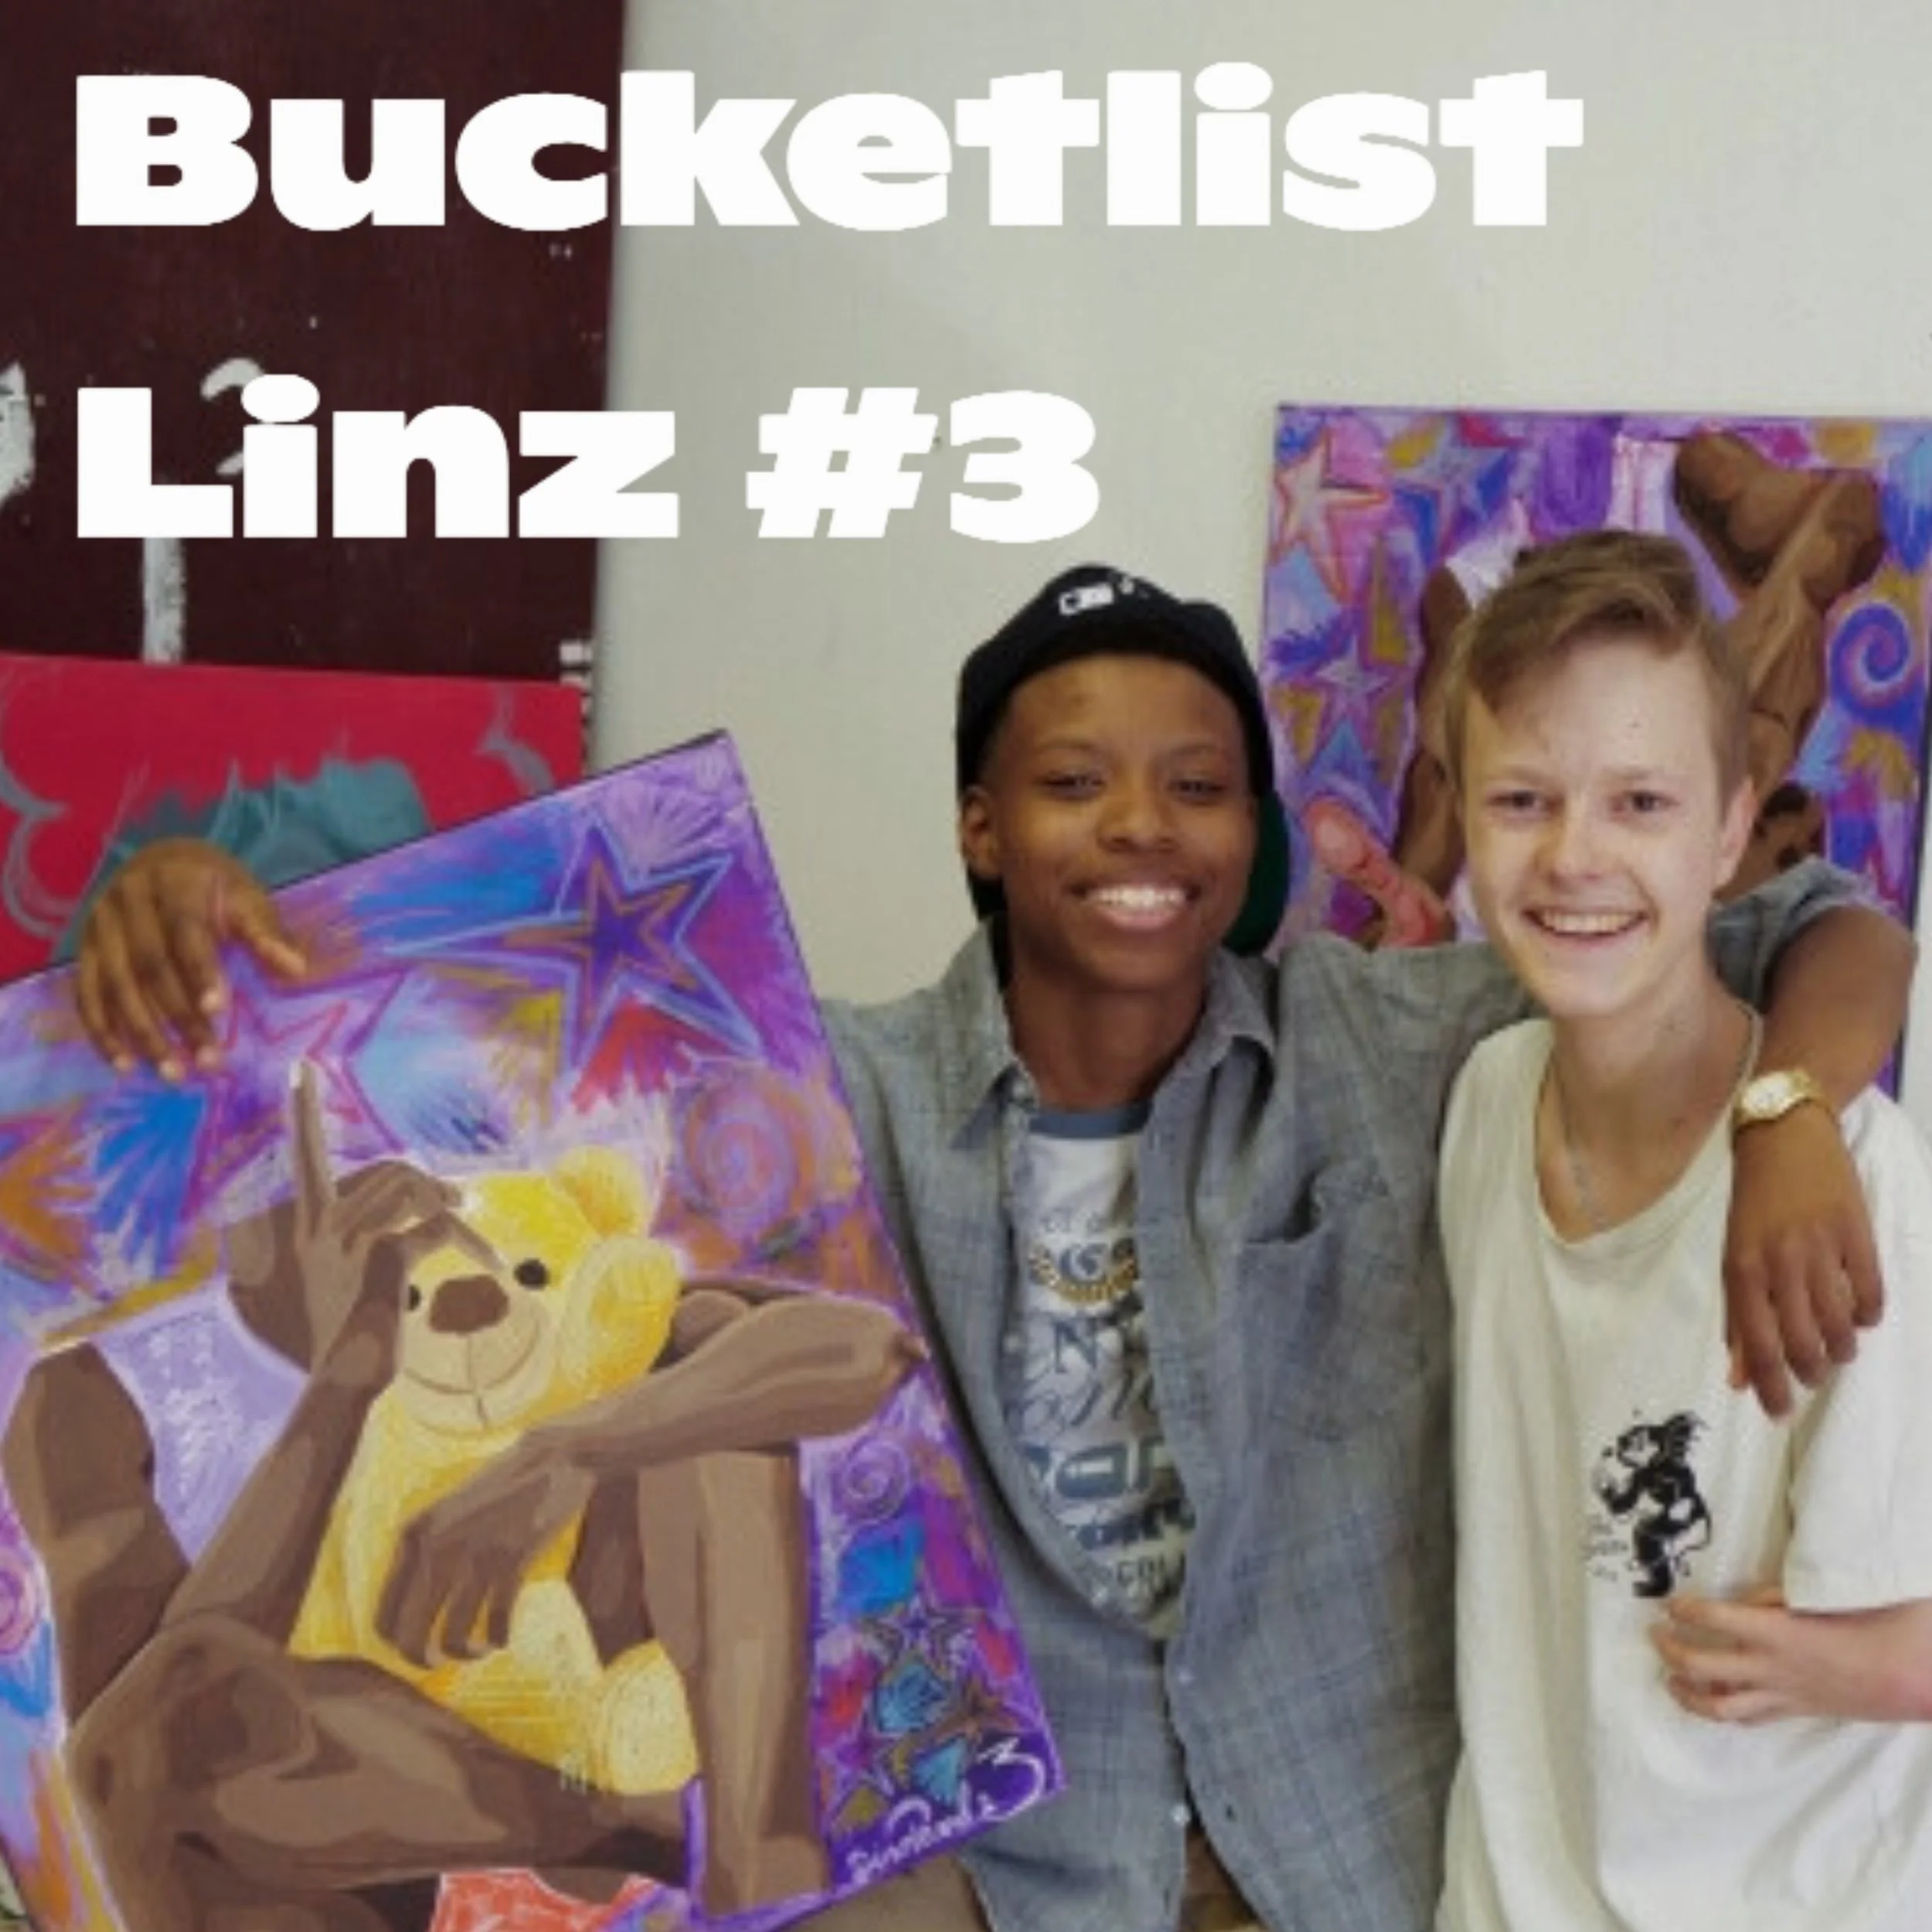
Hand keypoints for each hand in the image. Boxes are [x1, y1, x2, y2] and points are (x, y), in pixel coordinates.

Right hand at [76, 837, 305, 1075]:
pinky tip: (126, 1063)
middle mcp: (127, 901)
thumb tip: (296, 969)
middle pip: (150, 966)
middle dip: (178, 1017)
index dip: (199, 971)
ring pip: (116, 986)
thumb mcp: (246, 899)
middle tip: (206, 1060)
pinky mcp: (83, 949)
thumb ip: (267, 934)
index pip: (185, 931)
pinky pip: (86, 995)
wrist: (162, 862)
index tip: (218, 1009)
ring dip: (142, 1035)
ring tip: (172, 1073)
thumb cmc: (214, 888)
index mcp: (173, 882)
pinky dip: (103, 1032)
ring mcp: (99, 926)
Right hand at [276, 1064, 480, 1371]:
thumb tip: (447, 1193)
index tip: (302, 1066)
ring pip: (415, 1191)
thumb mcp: (359, 1269)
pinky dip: (473, 1243)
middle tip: (456, 1199)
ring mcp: (351, 1238)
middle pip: (390, 1169)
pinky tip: (490, 1264)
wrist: (346, 1374)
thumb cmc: (354, 1327)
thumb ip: (382, 1226)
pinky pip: (439, 1228)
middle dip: (428, 1182)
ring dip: (450, 1206)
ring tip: (468, 1226)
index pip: (303, 1156)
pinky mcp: (385, 1256)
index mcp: (308, 1224)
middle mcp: (323, 1224)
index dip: (303, 1111)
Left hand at [376, 1437, 593, 1666]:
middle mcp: (435, 1548)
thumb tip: (412, 1608)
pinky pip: (495, 1621)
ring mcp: (473, 1555)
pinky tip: (502, 1638)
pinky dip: (497, 1638)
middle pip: (411, 1635)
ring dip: (465, 1653)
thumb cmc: (500, 1488)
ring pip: (453, 1636)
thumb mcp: (447, 1513)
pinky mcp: (510, 1561)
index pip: (383, 1616)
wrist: (551, 1459)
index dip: (397, 1644)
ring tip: (479, 1650)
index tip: (419, 1648)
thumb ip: (426, 1550)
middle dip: (424, 1659)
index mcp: (413, 1535)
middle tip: (442, 1662)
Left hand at [1653, 1587, 1931, 1723]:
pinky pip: (1753, 1716)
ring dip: (1689, 1693)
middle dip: (1672, 1650)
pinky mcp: (1800, 1711)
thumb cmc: (1883, 1626)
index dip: (1686, 1609)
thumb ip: (1785, 1593)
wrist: (1920, 1680)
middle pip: (1704, 1665)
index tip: (1669, 1601)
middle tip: (1653, 1635)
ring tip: (1668, 1679)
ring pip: (1722, 1705)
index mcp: (1781, 1633)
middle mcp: (1775, 1668)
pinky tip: (1713, 1700)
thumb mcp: (1832, 1593)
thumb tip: (1753, 1599)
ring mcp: (1786, 1695)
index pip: (1716, 1618)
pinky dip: (1726, 1709)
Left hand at [1723, 1104, 1880, 1417]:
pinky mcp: (1857, 1233)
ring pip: (1839, 1324)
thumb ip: (1738, 1317)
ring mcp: (1821, 1248)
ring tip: (1837, 1349)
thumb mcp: (1734, 1256)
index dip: (1770, 1387)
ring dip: (1841, 1348)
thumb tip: (1737, 1378)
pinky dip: (1868, 1315)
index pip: (1757, 1345)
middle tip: (1814, 1374)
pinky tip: (1861, 1317)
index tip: (1779, 1413)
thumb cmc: (1753, 1202)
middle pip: (1801, 1342)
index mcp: (1742, 1269)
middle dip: (1810, 1371)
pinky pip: (1871, 1292)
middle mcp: (1779, 1262)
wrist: (1784, 1137)